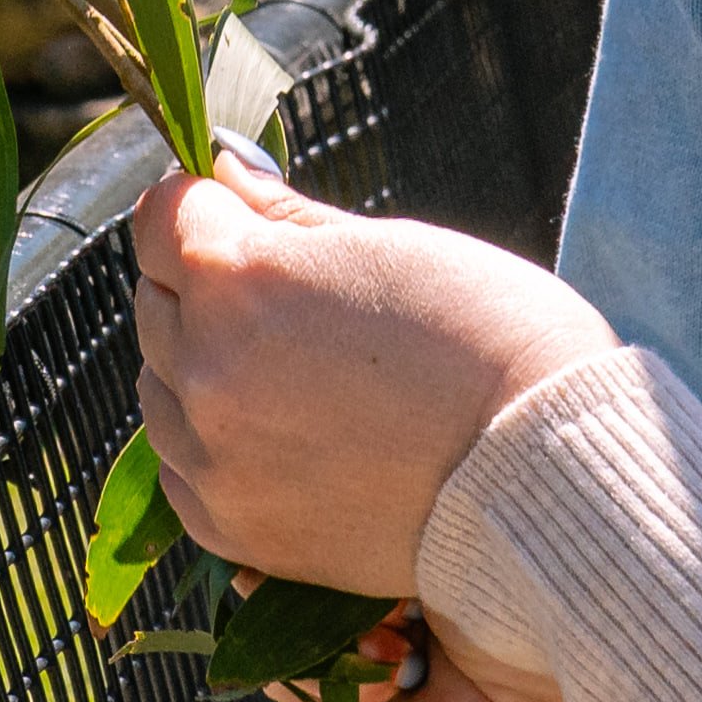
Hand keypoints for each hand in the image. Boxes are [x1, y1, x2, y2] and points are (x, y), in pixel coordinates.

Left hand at [126, 163, 615, 602]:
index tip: (235, 209)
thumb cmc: (491, 340)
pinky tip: (283, 436)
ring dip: (201, 366)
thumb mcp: (391, 246)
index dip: (201, 202)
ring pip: (159, 388)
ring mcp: (212, 456)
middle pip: (155, 301)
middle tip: (291, 300)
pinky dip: (213, 445)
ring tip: (295, 374)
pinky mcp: (232, 528)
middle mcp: (205, 366)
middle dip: (205, 284)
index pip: (162, 215)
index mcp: (240, 277)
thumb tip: (225, 174)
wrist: (545, 476)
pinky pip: (182, 470)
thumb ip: (287, 216)